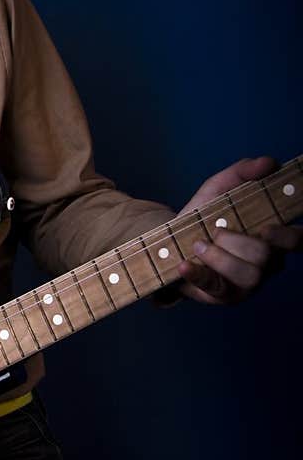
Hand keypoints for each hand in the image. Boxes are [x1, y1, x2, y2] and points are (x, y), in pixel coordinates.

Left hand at [176, 156, 300, 304]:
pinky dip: (198, 275)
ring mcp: (246, 284)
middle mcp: (266, 264)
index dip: (289, 237)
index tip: (267, 228)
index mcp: (273, 238)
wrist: (169, 241)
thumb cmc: (203, 215)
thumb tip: (268, 162)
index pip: (299, 241)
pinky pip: (215, 289)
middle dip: (238, 242)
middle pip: (267, 257)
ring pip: (248, 275)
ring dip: (218, 257)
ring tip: (197, 245)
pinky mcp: (222, 296)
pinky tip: (184, 265)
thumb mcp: (220, 188)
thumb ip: (243, 172)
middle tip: (216, 231)